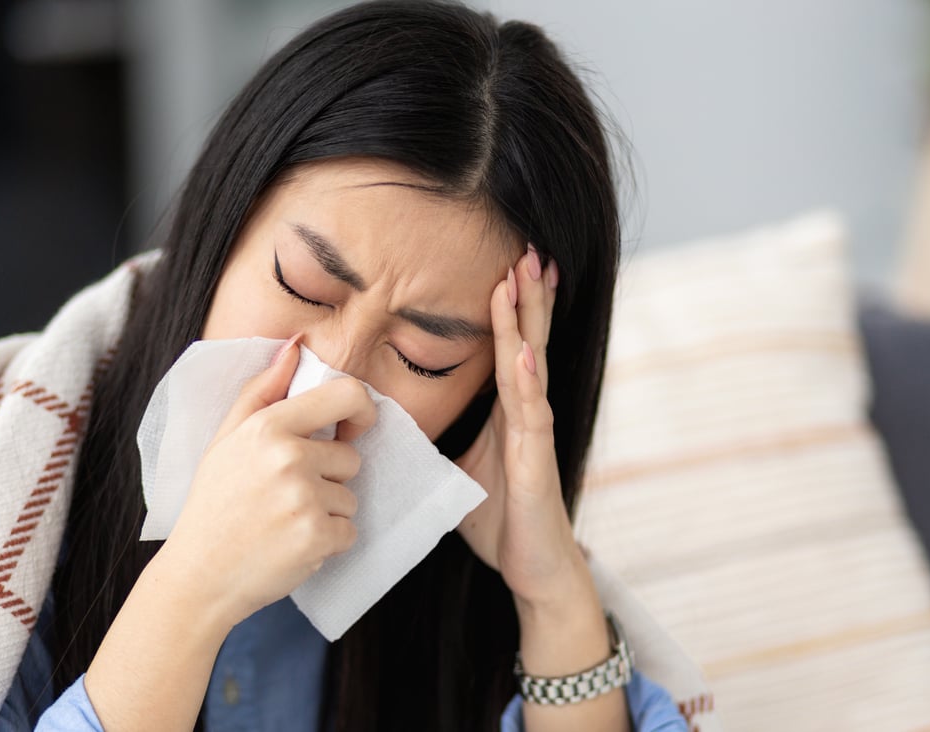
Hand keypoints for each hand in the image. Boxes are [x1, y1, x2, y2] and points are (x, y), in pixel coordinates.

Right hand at [155, 335, 376, 626]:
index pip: (346, 395)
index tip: (352, 428)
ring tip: (283, 521)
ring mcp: (305, 499)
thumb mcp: (226, 439)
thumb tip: (296, 347)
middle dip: (327, 477)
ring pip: (349, 497)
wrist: (199, 575)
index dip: (361, 410)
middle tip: (284, 496)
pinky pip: (349, 531)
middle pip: (350, 457)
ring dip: (326, 512)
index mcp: (268, 427)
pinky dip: (327, 542)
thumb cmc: (214, 503)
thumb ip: (263, 391)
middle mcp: (289, 458)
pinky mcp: (317, 537)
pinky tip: (291, 544)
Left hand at [455, 246, 587, 608]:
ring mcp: (535, 432)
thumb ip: (440, 435)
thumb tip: (392, 415)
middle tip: (527, 247)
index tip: (507, 261)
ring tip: (527, 277)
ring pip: (531, 363)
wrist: (532, 567)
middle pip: (526, 340)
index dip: (508, 305)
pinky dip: (527, 380)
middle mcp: (526, 412)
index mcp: (508, 409)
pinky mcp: (537, 459)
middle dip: (527, 294)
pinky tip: (523, 351)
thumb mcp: (457, 465)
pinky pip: (531, 412)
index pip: (506, 345)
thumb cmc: (499, 517)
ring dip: (528, 320)